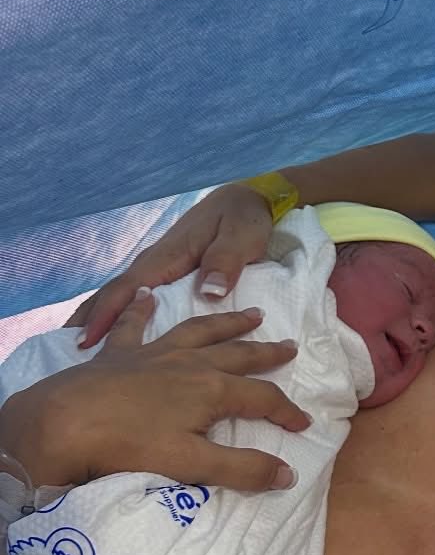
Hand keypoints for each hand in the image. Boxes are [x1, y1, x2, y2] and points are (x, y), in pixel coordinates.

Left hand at [1, 291, 307, 493]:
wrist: (64, 421)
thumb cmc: (129, 446)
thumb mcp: (192, 464)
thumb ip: (242, 469)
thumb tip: (288, 474)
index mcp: (211, 390)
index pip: (262, 399)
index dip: (286, 411)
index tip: (304, 422)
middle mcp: (189, 364)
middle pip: (238, 354)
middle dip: (267, 352)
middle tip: (290, 346)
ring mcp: (154, 353)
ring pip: (199, 331)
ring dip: (227, 322)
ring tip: (251, 313)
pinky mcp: (120, 353)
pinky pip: (135, 325)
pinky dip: (142, 310)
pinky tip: (147, 296)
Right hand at [68, 183, 274, 347]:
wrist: (247, 199)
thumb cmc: (244, 218)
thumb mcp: (241, 237)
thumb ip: (226, 261)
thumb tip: (210, 292)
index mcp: (168, 257)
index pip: (128, 289)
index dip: (106, 316)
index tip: (86, 342)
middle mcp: (155, 262)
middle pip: (114, 294)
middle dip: (89, 321)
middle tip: (67, 355)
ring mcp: (158, 266)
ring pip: (121, 296)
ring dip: (99, 319)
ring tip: (81, 351)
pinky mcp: (166, 271)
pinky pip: (136, 296)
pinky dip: (119, 313)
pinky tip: (115, 335)